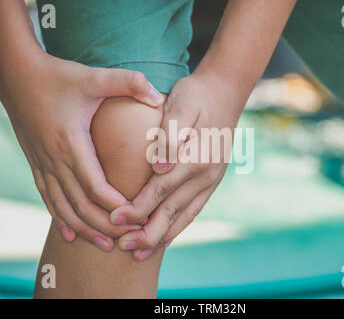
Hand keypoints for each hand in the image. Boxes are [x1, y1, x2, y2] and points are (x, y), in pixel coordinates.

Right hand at [0, 53, 164, 250]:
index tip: (139, 217)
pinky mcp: (37, 163)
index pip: (96, 186)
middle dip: (107, 225)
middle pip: (81, 205)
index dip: (118, 206)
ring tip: (105, 246)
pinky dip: (60, 219)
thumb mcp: (92, 77)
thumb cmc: (57, 76)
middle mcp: (55, 159)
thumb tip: (155, 95)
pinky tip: (69, 235)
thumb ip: (126, 82)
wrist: (16, 74)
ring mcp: (43, 164)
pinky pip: (48, 198)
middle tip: (131, 238)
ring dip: (85, 229)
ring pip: (63, 208)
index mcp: (71, 143)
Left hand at [111, 73, 243, 259]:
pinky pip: (195, 209)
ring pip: (184, 215)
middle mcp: (205, 174)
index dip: (137, 207)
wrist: (225, 93)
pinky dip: (179, 226)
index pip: (160, 189)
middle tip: (122, 246)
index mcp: (195, 157)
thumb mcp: (182, 104)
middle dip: (146, 231)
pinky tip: (166, 237)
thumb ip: (171, 134)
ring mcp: (211, 180)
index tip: (114, 219)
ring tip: (140, 253)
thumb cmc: (196, 96)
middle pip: (172, 210)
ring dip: (162, 236)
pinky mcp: (212, 181)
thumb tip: (159, 166)